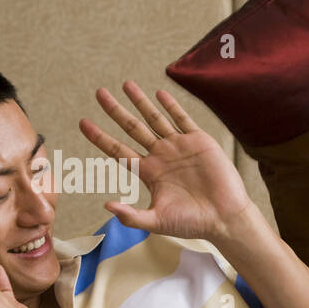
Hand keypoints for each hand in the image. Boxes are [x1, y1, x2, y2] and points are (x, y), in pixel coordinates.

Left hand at [79, 82, 254, 242]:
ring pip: (155, 119)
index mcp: (149, 173)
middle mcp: (161, 156)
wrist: (225, 217)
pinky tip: (160, 94)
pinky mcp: (199, 142)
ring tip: (126, 84)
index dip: (100, 137)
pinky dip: (171, 107)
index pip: (118, 151)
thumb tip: (106, 206)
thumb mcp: (157, 221)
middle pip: (132, 128)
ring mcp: (180, 147)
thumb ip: (132, 216)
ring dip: (140, 102)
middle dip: (115, 111)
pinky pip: (182, 120)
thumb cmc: (193, 223)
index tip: (83, 123)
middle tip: (99, 93)